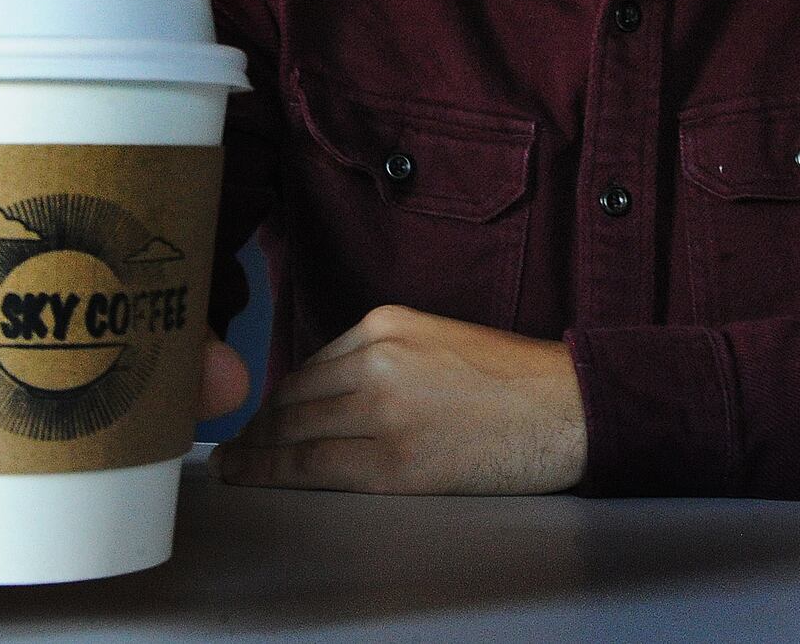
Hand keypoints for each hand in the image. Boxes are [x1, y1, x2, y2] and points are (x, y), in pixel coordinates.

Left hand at [214, 304, 585, 494]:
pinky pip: (314, 466)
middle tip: (237, 447)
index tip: (260, 415)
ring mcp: (383, 409)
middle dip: (260, 425)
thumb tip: (333, 394)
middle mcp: (377, 358)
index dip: (279, 396)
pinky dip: (274, 473)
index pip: (311, 365)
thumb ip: (385, 356)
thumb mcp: (437, 340)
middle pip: (294, 396)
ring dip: (258, 451)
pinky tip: (252, 477)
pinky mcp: (394, 460)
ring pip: (294, 430)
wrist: (563, 408)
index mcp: (387, 323)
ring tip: (236, 465)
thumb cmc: (511, 380)